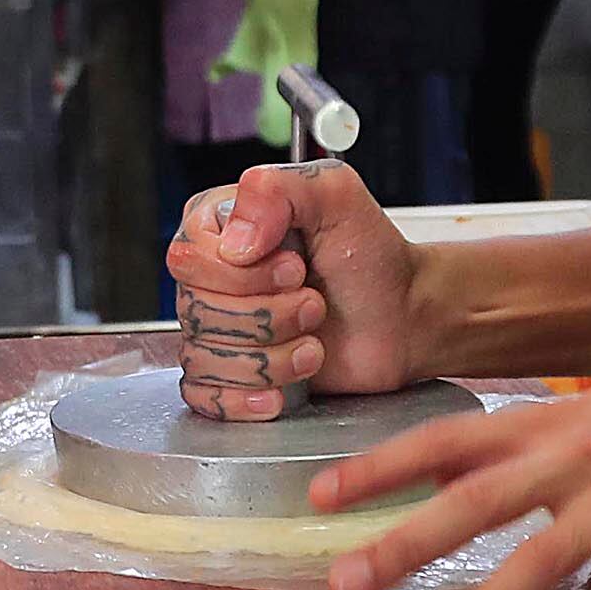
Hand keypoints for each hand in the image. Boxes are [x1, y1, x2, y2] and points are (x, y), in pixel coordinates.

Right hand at [166, 161, 425, 419]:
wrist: (401, 317)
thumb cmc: (370, 258)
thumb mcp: (335, 196)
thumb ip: (278, 190)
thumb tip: (234, 242)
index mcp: (221, 227)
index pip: (188, 258)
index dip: (244, 275)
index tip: (295, 268)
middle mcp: (210, 276)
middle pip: (196, 311)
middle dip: (269, 316)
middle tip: (314, 304)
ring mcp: (218, 328)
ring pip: (203, 357)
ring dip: (271, 358)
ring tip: (312, 344)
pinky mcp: (230, 374)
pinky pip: (203, 396)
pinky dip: (243, 399)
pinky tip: (280, 392)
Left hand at [315, 367, 590, 589]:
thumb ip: (534, 446)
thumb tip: (456, 472)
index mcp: (557, 424)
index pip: (449, 438)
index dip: (382, 466)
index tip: (319, 497)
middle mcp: (581, 457)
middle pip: (474, 502)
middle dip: (404, 543)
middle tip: (345, 586)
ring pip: (539, 561)